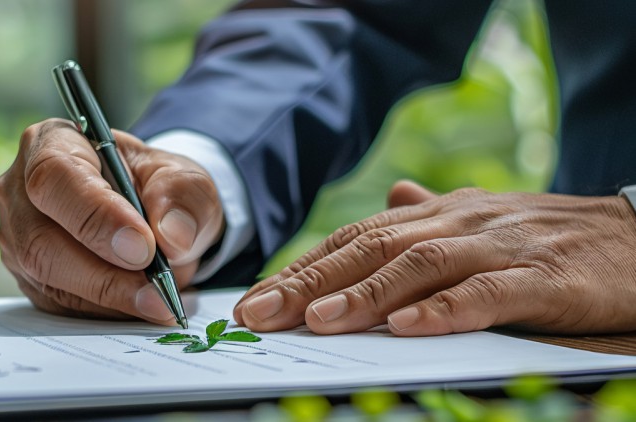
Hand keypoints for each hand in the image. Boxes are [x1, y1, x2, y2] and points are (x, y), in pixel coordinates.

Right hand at [0, 119, 223, 323]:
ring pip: (47, 279)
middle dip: (104, 273)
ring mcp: (19, 237)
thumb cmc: (160, 187)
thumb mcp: (186, 179)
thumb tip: (172, 235)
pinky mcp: (30, 278)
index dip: (97, 215)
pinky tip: (138, 306)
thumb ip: (183, 197)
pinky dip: (103, 311)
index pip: (56, 177)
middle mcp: (21, 190)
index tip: (143, 248)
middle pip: (40, 239)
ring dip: (108, 298)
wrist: (155, 217)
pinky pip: (58, 305)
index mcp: (54, 143)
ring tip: (158, 303)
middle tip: (157, 292)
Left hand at [234, 180, 635, 335]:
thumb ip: (432, 214)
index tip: (259, 296)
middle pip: (372, 247)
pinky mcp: (545, 277)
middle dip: (311, 281)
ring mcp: (500, 246)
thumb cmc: (547, 234)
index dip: (304, 267)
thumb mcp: (482, 219)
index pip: (357, 237)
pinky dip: (445, 309)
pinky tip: (409, 328)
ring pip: (420, 265)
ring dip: (365, 294)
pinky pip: (488, 292)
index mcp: (439, 213)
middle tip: (259, 311)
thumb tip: (393, 192)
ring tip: (318, 320)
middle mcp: (460, 222)